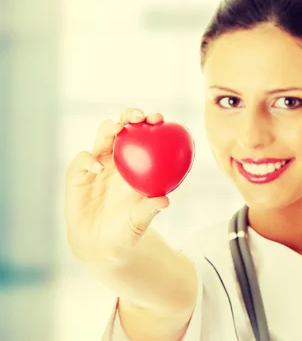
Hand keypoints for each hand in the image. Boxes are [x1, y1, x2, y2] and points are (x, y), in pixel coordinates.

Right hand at [64, 108, 169, 265]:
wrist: (102, 244)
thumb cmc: (127, 228)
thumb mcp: (141, 219)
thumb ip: (150, 208)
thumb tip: (165, 201)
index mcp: (137, 163)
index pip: (145, 136)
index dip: (152, 123)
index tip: (161, 119)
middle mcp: (118, 159)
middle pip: (123, 127)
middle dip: (131, 115)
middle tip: (140, 117)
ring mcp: (97, 164)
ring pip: (102, 137)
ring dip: (109, 128)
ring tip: (118, 127)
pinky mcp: (78, 175)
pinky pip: (83, 160)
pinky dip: (90, 160)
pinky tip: (99, 167)